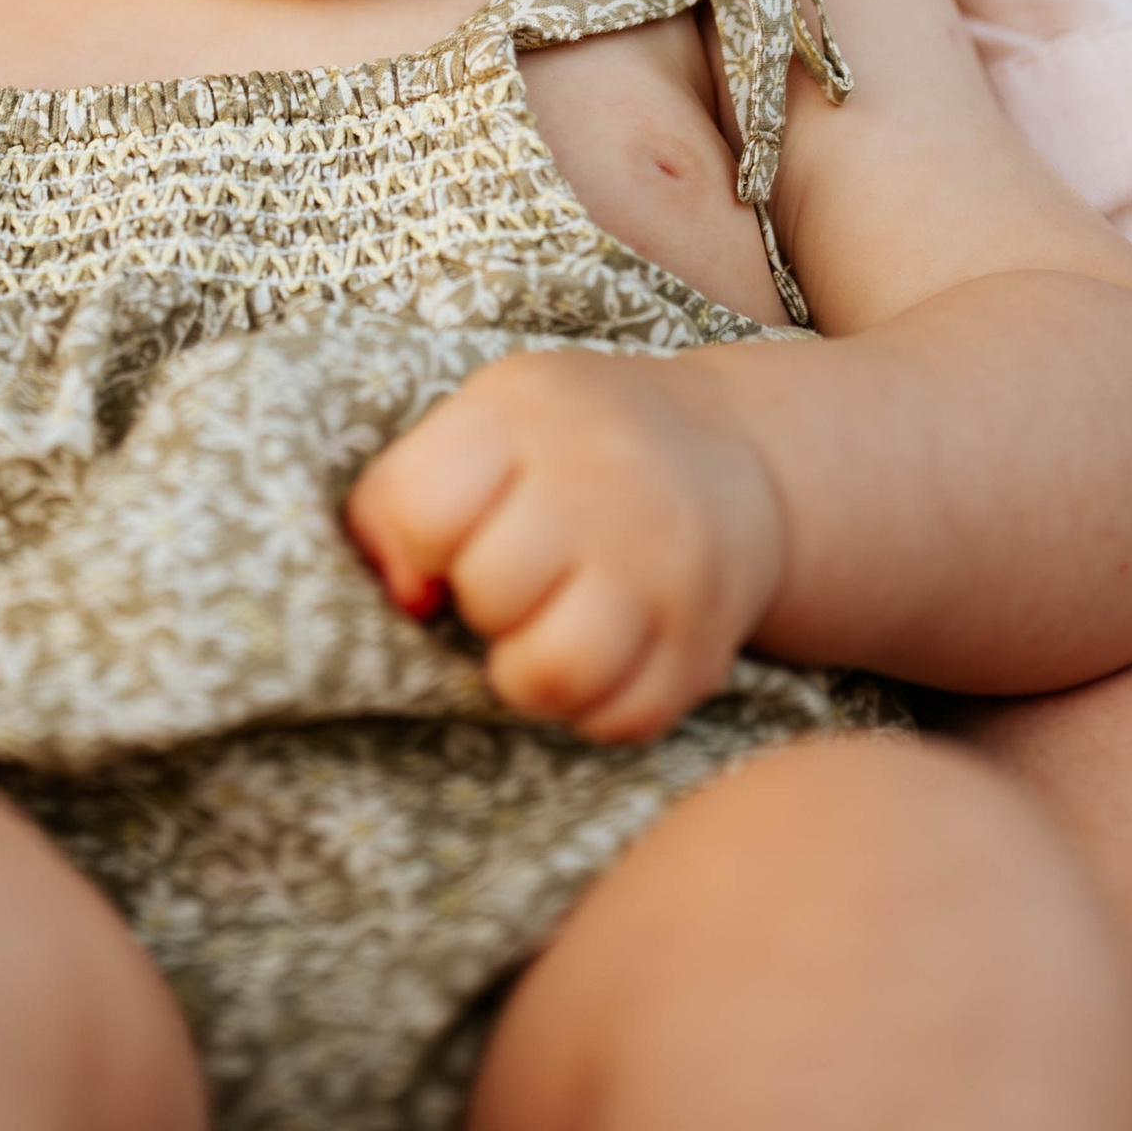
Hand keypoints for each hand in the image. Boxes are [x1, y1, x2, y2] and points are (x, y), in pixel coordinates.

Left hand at [345, 348, 787, 743]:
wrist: (727, 449)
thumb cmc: (568, 443)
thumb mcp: (479, 423)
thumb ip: (404, 495)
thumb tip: (404, 596)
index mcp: (527, 411)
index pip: (422, 511)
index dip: (415, 546)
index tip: (445, 542)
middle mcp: (606, 479)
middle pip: (489, 595)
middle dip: (482, 603)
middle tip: (512, 580)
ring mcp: (666, 563)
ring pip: (555, 673)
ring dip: (529, 671)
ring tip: (543, 629)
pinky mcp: (708, 639)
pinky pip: (622, 719)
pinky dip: (595, 707)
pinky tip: (601, 654)